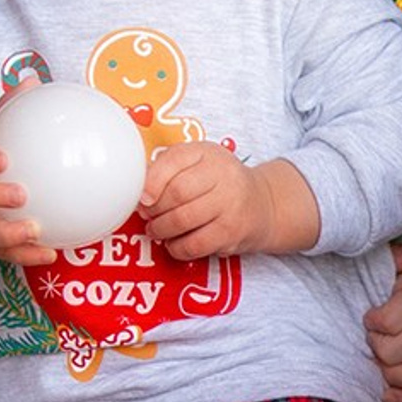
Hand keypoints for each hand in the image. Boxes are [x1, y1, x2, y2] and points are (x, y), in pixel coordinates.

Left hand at [141, 143, 319, 260]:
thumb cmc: (221, 183)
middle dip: (154, 209)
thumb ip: (168, 168)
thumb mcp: (198, 163)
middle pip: (176, 193)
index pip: (174, 162)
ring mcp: (230, 205)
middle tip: (148, 216)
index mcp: (209, 153)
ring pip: (183, 220)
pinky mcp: (232, 233)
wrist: (263, 204)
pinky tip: (174, 244)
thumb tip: (138, 189)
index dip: (151, 182)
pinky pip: (195, 244)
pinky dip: (177, 247)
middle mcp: (224, 176)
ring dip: (162, 229)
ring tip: (157, 230)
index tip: (142, 197)